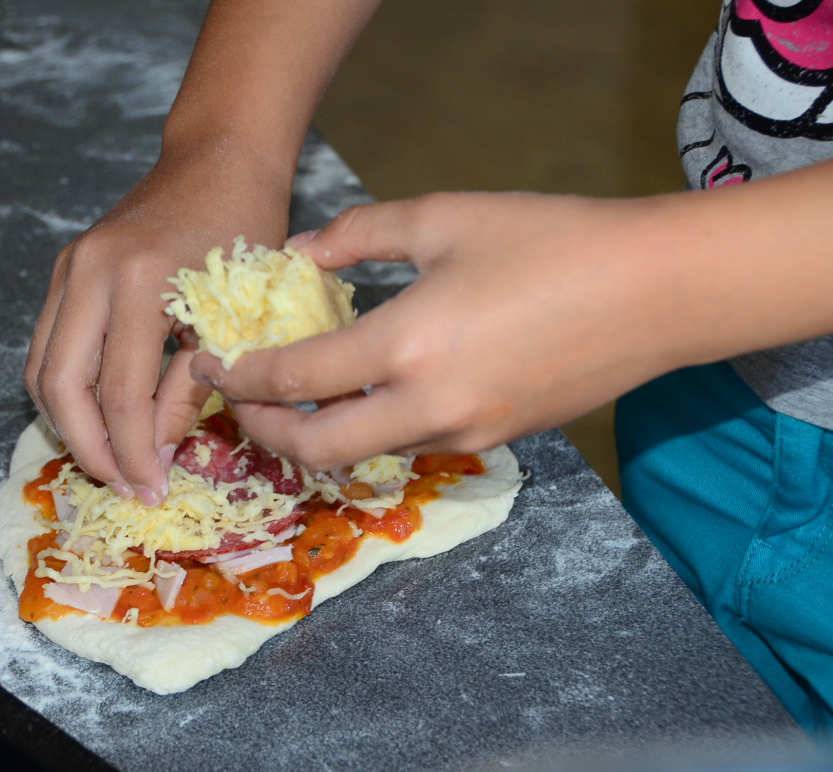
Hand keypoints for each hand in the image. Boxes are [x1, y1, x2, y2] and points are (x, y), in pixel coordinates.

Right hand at [25, 151, 289, 503]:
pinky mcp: (62, 271)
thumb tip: (155, 454)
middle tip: (121, 485)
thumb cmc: (243, 233)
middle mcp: (89, 273)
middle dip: (87, 447)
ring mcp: (67, 268)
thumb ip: (190, 390)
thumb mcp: (232, 319)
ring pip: (40, 368)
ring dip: (67, 424)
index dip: (133, 453)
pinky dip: (65, 390)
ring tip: (108, 460)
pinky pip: (47, 346)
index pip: (122, 393)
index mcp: (140, 281)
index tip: (151, 491)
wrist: (217, 163)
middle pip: (60, 385)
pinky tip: (97, 417)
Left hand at [189, 191, 701, 470]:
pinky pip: (412, 446)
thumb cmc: (552, 239)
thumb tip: (300, 252)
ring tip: (296, 397)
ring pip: (365, 456)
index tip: (211, 363)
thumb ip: (359, 234)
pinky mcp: (495, 441)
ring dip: (317, 435)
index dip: (241, 375)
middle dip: (264, 430)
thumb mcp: (445, 217)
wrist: (658, 292)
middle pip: (317, 449)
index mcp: (407, 347)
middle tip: (241, 400)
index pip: (296, 380)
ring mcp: (465, 434)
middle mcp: (429, 407)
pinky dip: (372, 431)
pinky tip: (369, 396)